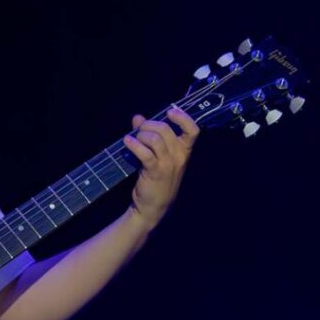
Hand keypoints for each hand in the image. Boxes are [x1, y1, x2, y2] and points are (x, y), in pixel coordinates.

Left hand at [123, 106, 199, 230]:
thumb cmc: (157, 180)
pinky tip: (126, 142)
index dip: (183, 118)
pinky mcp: (155, 171)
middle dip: (149, 125)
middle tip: (139, 130)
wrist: (153, 206)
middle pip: (165, 129)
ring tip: (132, 139)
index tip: (170, 112)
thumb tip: (138, 117)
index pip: (193, 130)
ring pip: (155, 138)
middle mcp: (179, 156)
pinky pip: (145, 152)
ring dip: (140, 135)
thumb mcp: (157, 157)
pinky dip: (134, 144)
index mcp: (184, 151)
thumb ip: (149, 136)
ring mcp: (168, 164)